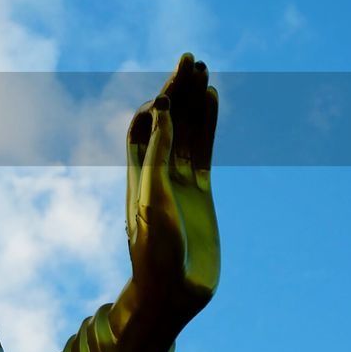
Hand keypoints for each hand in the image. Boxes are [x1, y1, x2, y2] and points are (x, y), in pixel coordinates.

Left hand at [112, 53, 219, 351]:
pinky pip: (204, 151)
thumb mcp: (152, 199)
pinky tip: (213, 100)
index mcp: (137, 172)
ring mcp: (179, 181)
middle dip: (177, 90)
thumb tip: (160, 109)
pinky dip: (208, 125)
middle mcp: (157, 171)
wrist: (172, 293)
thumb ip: (156, 154)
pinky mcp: (200, 193)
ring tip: (204, 71)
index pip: (144, 123)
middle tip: (191, 59)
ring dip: (194, 102)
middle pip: (167, 120)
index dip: (157, 101)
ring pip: (187, 131)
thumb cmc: (154, 251)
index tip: (172, 88)